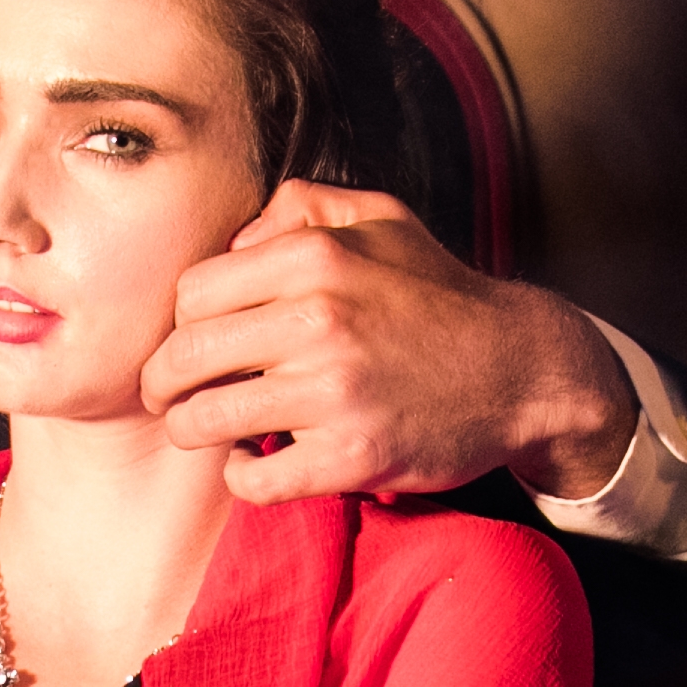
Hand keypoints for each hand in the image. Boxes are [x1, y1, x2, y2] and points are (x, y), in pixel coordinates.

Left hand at [146, 180, 637, 504]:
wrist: (523, 369)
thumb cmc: (440, 295)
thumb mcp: (381, 218)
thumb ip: (300, 207)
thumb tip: (234, 241)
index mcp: (313, 257)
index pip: (192, 293)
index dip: (181, 323)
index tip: (192, 344)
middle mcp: (317, 320)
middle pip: (183, 358)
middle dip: (163, 383)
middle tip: (171, 396)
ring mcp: (333, 393)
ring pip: (204, 420)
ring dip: (193, 430)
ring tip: (209, 430)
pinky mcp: (351, 457)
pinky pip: (253, 479)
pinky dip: (241, 476)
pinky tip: (254, 463)